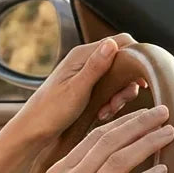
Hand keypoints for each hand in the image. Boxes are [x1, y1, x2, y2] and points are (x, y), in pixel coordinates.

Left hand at [13, 34, 145, 146]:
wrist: (33, 131)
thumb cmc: (50, 111)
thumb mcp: (76, 89)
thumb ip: (95, 67)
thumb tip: (112, 43)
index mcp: (82, 55)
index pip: (121, 41)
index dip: (136, 58)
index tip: (140, 80)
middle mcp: (85, 61)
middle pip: (123, 62)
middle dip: (126, 84)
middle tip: (117, 102)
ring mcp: (86, 75)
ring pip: (118, 79)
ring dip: (118, 96)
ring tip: (106, 111)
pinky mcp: (86, 89)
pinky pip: (109, 91)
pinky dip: (110, 103)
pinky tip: (101, 114)